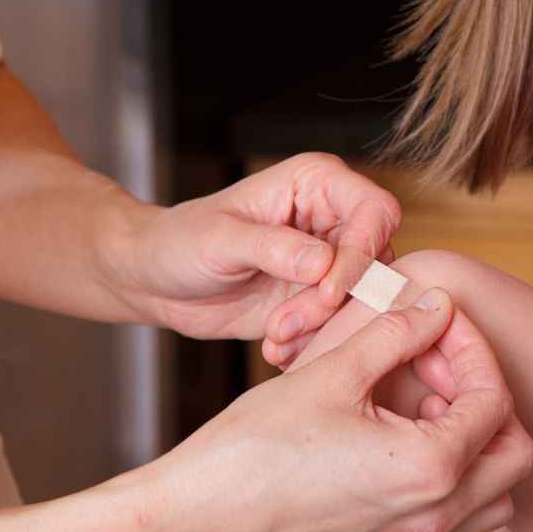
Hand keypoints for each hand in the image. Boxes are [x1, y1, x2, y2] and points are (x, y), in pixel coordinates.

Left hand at [112, 153, 400, 340]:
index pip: (374, 211)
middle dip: (335, 302)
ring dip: (323, 328)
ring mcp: (329, 262)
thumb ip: (272, 247)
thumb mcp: (219, 240)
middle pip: (376, 262)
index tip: (328, 291)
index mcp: (316, 183)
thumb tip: (323, 262)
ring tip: (276, 336)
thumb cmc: (180, 241)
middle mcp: (332, 219)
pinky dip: (313, 343)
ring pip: (362, 301)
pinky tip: (275, 348)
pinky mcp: (318, 299)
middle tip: (287, 324)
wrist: (156, 279)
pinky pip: (340, 327)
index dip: (361, 253)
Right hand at [129, 288, 532, 531]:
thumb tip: (437, 307)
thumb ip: (396, 333)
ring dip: (477, 447)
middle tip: (438, 367)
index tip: (438, 325)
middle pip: (515, 455)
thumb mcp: (330, 371)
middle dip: (489, 400)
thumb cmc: (254, 447)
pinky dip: (454, 484)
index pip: (494, 399)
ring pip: (494, 498)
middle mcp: (435, 518)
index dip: (472, 350)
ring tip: (420, 407)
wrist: (201, 518)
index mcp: (429, 469)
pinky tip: (401, 446)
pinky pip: (457, 525)